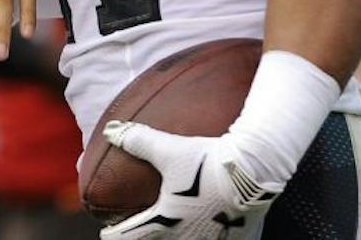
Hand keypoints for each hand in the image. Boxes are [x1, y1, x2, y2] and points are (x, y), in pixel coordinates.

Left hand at [99, 124, 282, 238]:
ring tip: (167, 227)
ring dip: (170, 236)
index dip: (114, 234)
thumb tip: (111, 131)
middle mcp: (185, 238)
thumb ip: (138, 141)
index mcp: (164, 221)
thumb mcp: (169, 149)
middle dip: (142, 238)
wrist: (253, 172)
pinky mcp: (232, 239)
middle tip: (135, 230)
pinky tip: (203, 226)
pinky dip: (200, 236)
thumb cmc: (208, 162)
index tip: (107, 231)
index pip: (128, 237)